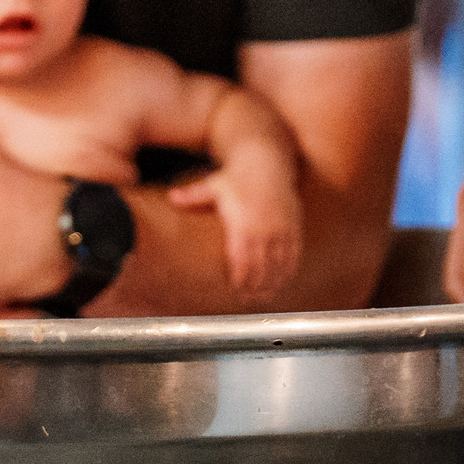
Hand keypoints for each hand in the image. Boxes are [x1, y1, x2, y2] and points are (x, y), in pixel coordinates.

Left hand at [168, 157, 302, 303]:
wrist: (267, 163)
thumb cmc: (236, 178)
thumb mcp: (213, 185)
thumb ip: (193, 196)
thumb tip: (170, 197)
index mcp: (243, 223)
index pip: (242, 259)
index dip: (240, 277)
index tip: (235, 289)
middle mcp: (265, 228)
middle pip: (260, 267)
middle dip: (255, 285)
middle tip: (248, 299)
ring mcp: (281, 229)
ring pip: (278, 264)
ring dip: (272, 282)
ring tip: (264, 296)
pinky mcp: (293, 227)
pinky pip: (292, 255)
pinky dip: (287, 270)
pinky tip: (281, 281)